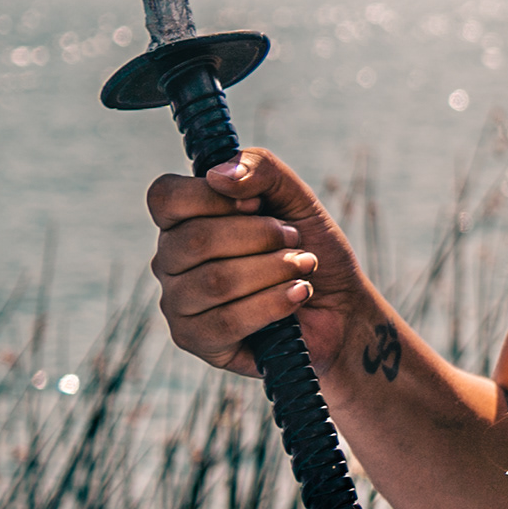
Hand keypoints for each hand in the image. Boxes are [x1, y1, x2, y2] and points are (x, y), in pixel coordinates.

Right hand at [144, 148, 367, 375]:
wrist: (341, 306)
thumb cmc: (311, 248)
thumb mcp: (297, 198)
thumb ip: (262, 169)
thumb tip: (219, 174)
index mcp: (184, 220)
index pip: (166, 197)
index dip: (213, 197)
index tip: (259, 203)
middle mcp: (170, 259)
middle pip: (195, 240)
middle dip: (261, 236)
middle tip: (295, 240)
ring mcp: (177, 302)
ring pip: (214, 281)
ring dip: (274, 270)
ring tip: (305, 268)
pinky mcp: (195, 339)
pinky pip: (226, 321)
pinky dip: (272, 304)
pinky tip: (299, 294)